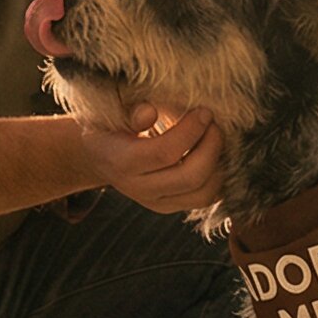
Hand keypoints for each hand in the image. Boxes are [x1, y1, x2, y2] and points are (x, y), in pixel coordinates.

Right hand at [80, 104, 224, 214]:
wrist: (98, 156)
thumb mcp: (112, 112)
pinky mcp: (170, 206)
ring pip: (203, 194)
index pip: (165, 153)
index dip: (191, 130)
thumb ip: (131, 111)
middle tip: (214, 124)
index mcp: (121, 161)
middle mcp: (138, 188)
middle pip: (190, 177)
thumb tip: (150, 112)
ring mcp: (156, 202)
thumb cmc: (110, 124)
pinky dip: (218, 177)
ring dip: (219, 164)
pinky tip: (214, 154)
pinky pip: (205, 198)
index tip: (204, 111)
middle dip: (212, 147)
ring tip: (215, 138)